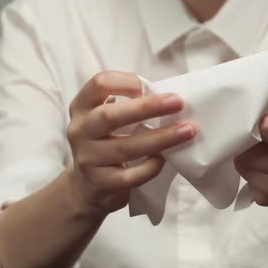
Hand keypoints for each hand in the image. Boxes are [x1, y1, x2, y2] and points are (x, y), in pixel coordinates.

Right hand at [66, 71, 195, 214]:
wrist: (88, 185)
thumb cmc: (107, 142)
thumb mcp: (107, 119)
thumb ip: (129, 105)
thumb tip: (169, 99)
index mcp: (82, 107)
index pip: (99, 84)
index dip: (125, 81)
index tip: (147, 86)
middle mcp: (80, 131)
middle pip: (111, 115)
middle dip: (148, 108)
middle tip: (178, 103)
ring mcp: (88, 158)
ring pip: (126, 147)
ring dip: (161, 138)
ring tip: (187, 131)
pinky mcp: (101, 183)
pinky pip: (131, 175)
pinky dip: (151, 166)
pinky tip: (165, 158)